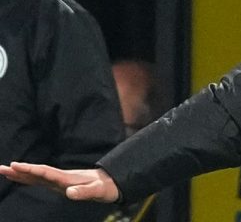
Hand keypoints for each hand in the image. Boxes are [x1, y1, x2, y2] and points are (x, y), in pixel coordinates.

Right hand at [0, 162, 119, 202]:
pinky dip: (29, 178)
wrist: (112, 182)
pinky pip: (41, 180)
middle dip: (19, 170)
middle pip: (36, 172)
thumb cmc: (105, 187)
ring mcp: (59, 180)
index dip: (30, 169)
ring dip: (21, 173)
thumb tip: (69, 193)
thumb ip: (84, 192)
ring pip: (36, 176)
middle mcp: (61, 178)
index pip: (45, 172)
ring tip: (4, 170)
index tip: (15, 165)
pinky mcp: (60, 184)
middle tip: (1, 168)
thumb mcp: (97, 192)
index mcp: (67, 178)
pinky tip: (20, 177)